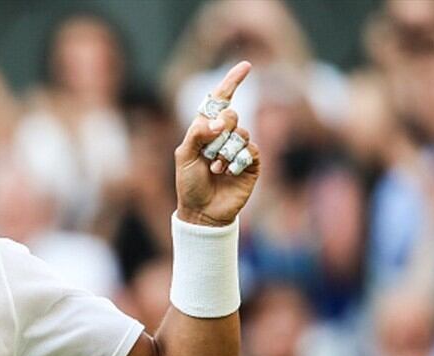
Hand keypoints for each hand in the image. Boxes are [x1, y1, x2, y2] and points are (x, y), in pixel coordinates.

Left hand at [174, 61, 259, 226]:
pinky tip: (226, 173)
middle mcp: (223, 136)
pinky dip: (235, 161)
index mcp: (205, 129)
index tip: (246, 66)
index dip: (232, 82)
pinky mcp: (251, 164)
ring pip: (241, 133)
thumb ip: (197, 134)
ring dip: (224, 152)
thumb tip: (218, 121)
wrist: (202, 211)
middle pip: (231, 115)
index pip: (220, 101)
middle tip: (210, 147)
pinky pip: (250, 150)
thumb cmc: (188, 183)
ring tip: (214, 169)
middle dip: (221, 128)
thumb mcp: (183, 156)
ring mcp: (238, 149)